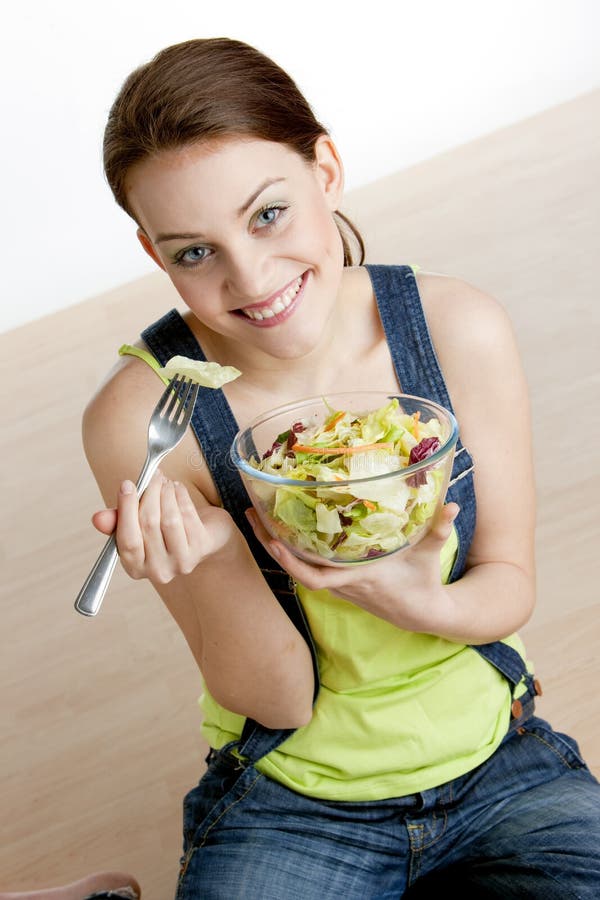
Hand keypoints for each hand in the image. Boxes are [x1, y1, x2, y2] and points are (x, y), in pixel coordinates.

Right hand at [92, 471, 235, 583]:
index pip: (127, 541)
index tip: (127, 484)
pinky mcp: (202, 548)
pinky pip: (188, 514)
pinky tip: (177, 488)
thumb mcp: (134, 525)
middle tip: (151, 476)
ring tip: (164, 481)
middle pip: (149, 525)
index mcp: (135, 568)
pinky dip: (181, 496)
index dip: (126, 510)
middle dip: (149, 494)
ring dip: (165, 493)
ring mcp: (182, 562)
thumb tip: (98, 519)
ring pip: (169, 519)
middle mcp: (158, 571)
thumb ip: (116, 521)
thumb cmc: (161, 530)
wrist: (201, 535)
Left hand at [246, 502, 460, 633]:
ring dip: (276, 545)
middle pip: (296, 569)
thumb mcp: (431, 554)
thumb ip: (439, 529)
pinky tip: (282, 529)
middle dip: (270, 545)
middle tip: (250, 515)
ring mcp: (339, 585)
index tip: (275, 542)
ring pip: (299, 567)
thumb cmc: (423, 583)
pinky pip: (308, 567)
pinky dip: (292, 551)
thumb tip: (450, 505)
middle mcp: (342, 583)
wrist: (422, 614)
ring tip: (257, 515)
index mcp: (359, 577)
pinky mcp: (340, 584)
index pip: (318, 576)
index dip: (293, 562)